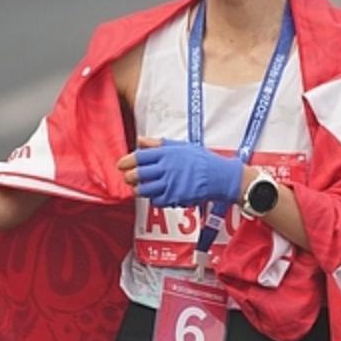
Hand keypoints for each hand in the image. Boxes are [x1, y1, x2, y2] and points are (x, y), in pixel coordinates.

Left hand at [117, 137, 242, 207]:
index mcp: (167, 153)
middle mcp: (167, 168)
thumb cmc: (201, 159)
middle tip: (129, 177)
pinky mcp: (175, 197)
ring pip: (144, 189)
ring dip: (138, 189)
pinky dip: (154, 198)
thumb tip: (140, 140)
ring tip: (138, 188)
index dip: (127, 161)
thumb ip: (158, 143)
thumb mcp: (180, 145)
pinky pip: (156, 200)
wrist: (219, 176)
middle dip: (130, 177)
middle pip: (138, 174)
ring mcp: (170, 184)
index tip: (121, 164)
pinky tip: (157, 194)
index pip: (140, 156)